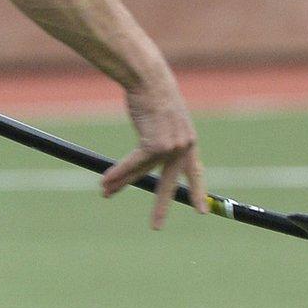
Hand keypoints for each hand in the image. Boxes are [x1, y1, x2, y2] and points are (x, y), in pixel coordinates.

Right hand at [100, 80, 204, 228]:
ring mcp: (170, 146)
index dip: (197, 191)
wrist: (149, 80)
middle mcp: (183, 146)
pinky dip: (118, 172)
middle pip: (169, 183)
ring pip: (141, 172)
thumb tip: (146, 165)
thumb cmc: (154, 99)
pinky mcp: (154, 144)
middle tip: (156, 227)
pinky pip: (133, 164)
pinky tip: (106, 180)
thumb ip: (162, 143)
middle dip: (160, 205)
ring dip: (121, 182)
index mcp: (189, 142)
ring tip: (106, 192)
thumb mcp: (164, 123)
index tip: (201, 211)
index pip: (195, 172)